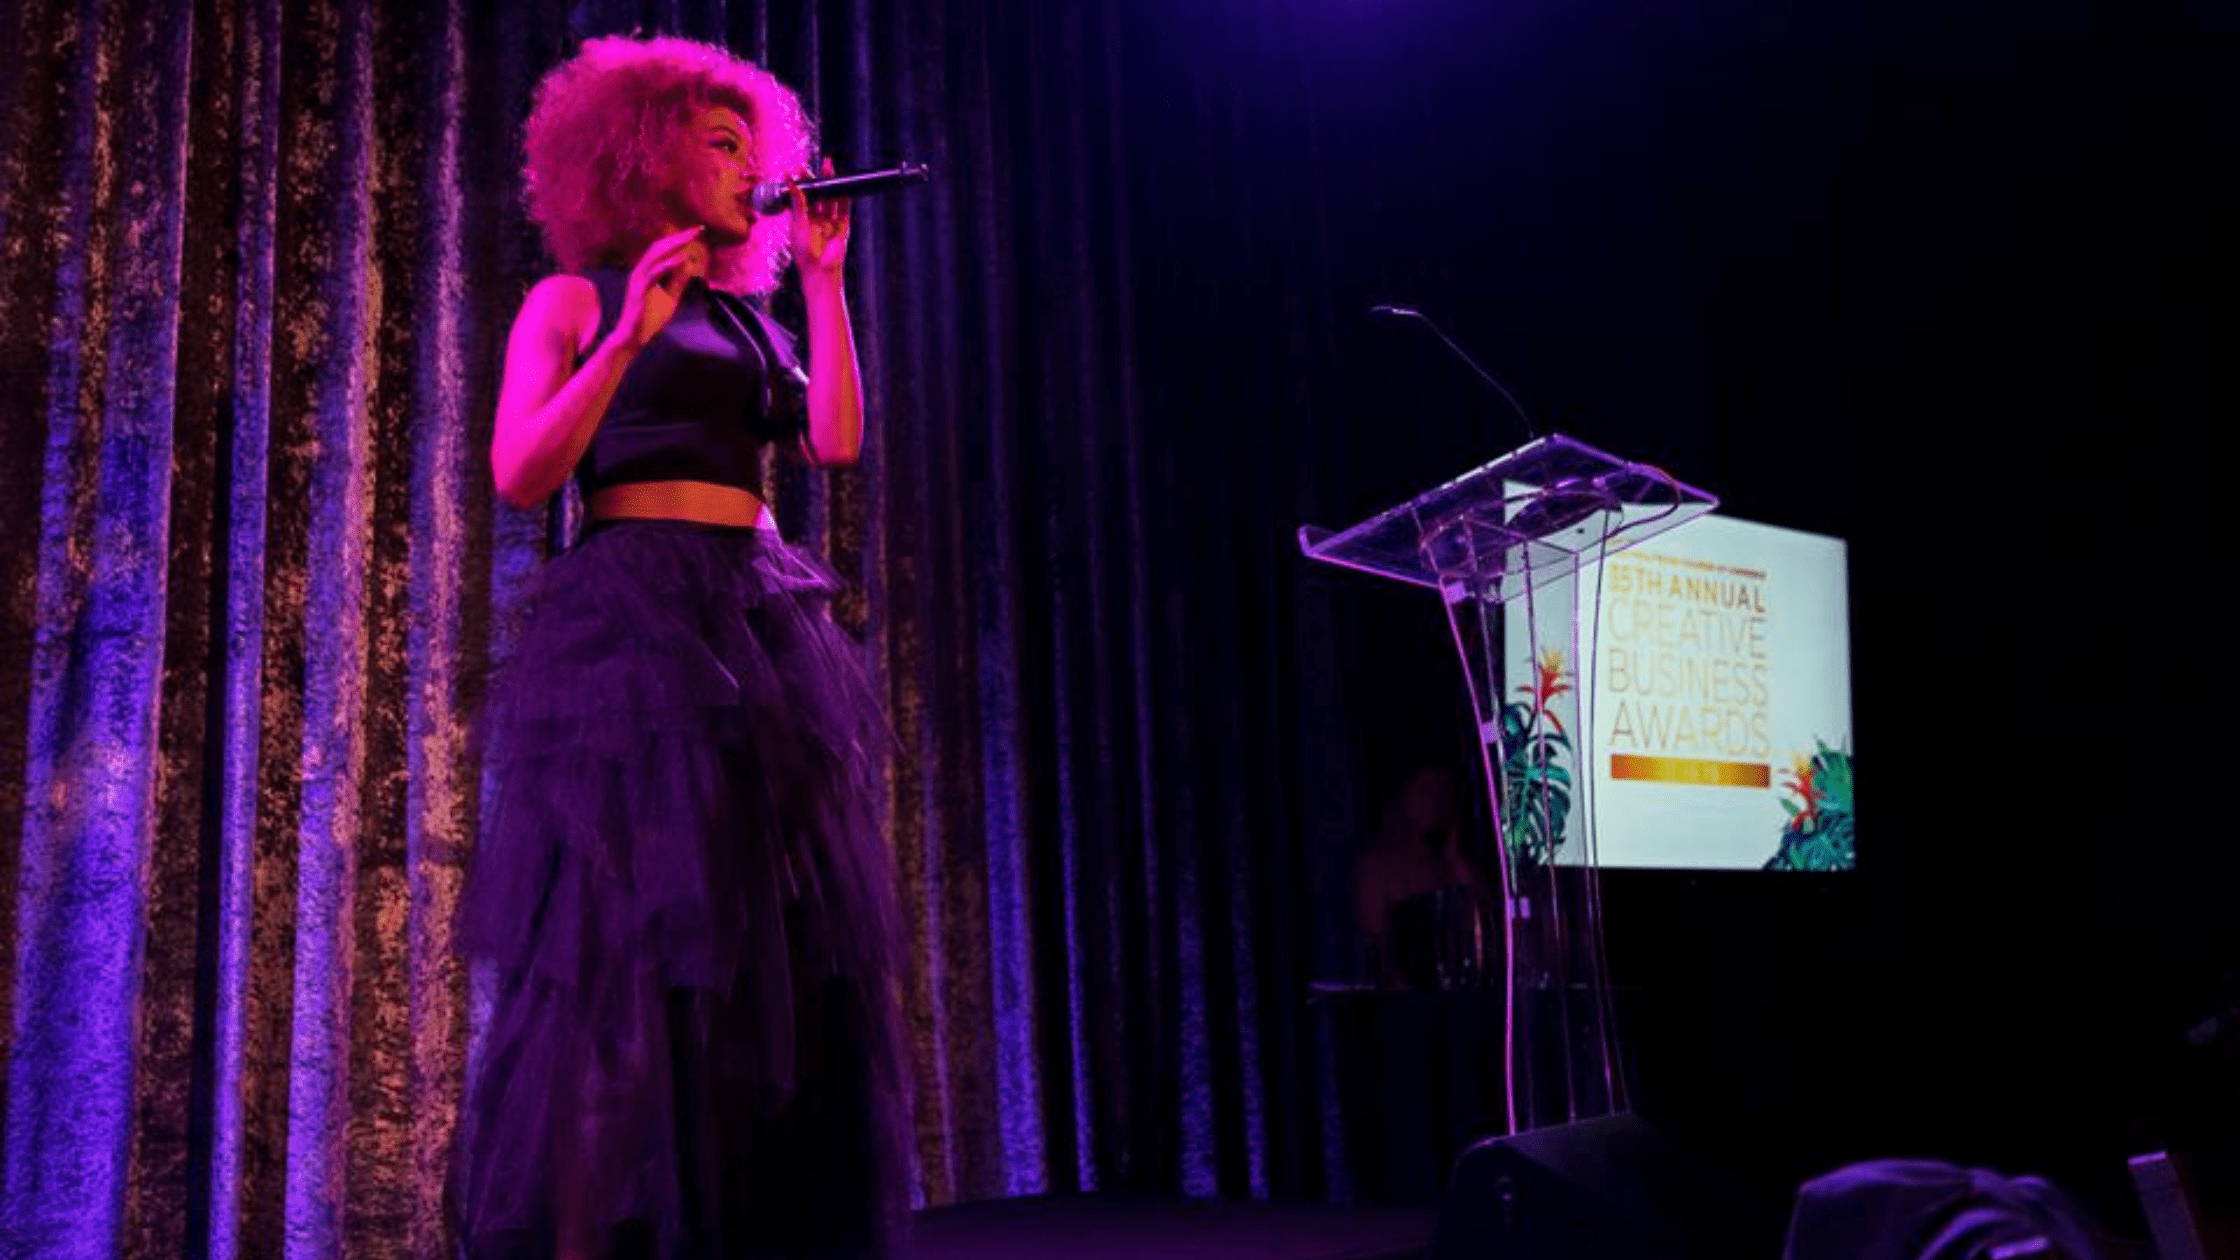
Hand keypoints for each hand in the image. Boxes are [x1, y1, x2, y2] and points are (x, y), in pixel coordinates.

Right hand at [612, 226, 706, 350]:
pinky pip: (654, 274)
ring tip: (691, 236)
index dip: (679, 239)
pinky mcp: (639, 291)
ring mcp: (638, 279)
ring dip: (674, 244)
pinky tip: (682, 258)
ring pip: (655, 255)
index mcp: (647, 271)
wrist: (634, 338)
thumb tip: (690, 265)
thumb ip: (678, 281)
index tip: (697, 231)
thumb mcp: (671, 297)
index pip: (664, 250)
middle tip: (697, 228)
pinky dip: (668, 264)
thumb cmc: (650, 319)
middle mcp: (640, 271)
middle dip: (679, 236)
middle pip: (660, 247)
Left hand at [789, 156, 850, 286]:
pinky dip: (844, 196)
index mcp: (802, 218)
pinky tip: (843, 183)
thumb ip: (798, 203)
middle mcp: (816, 218)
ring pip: (831, 198)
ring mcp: (830, 221)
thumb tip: (791, 184)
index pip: (802, 196)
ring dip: (830, 183)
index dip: (800, 183)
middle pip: (818, 194)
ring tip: (829, 167)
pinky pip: (844, 208)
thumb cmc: (804, 250)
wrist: (820, 269)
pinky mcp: (842, 226)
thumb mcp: (798, 223)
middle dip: (818, 179)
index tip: (796, 169)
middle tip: (817, 164)